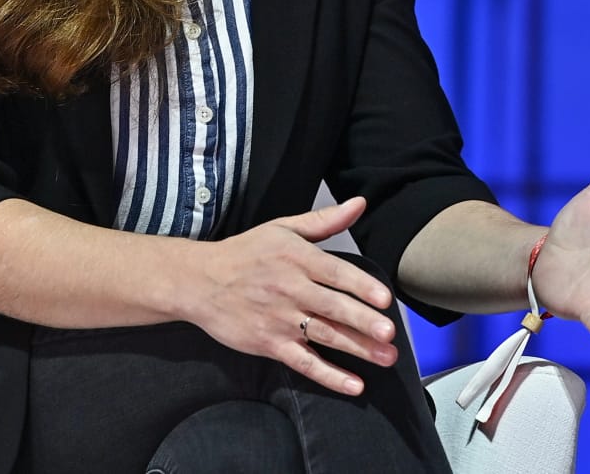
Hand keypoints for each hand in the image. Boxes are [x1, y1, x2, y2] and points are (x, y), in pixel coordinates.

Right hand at [179, 196, 398, 395]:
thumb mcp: (282, 228)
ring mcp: (279, 319)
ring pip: (324, 335)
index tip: (384, 299)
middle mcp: (290, 289)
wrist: (200, 281)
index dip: (361, 286)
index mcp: (296, 257)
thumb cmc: (246, 252)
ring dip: (356, 349)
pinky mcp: (269, 344)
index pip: (335, 272)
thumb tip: (359, 204)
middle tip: (389, 334)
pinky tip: (353, 384)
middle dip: (363, 322)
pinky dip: (329, 375)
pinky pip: (304, 363)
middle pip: (332, 307)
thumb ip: (323, 221)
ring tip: (385, 358)